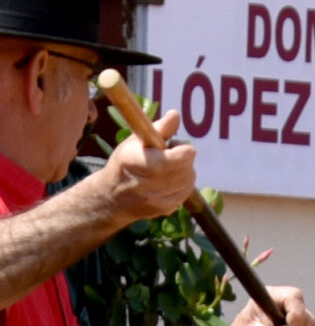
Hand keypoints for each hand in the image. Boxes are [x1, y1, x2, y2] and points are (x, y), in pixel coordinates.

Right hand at [96, 113, 199, 227]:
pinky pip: (186, 192)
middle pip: (185, 168)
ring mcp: (156, 199)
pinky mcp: (165, 210)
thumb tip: (176, 115)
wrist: (114, 197)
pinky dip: (184, 183)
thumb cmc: (126, 162)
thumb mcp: (135, 141)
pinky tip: (171, 178)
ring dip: (185, 170)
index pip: (172, 160)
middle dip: (184, 157)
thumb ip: (159, 128)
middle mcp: (145, 184)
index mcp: (135, 161)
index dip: (182, 150)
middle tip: (171, 152)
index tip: (176, 143)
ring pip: (188, 180)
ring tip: (170, 165)